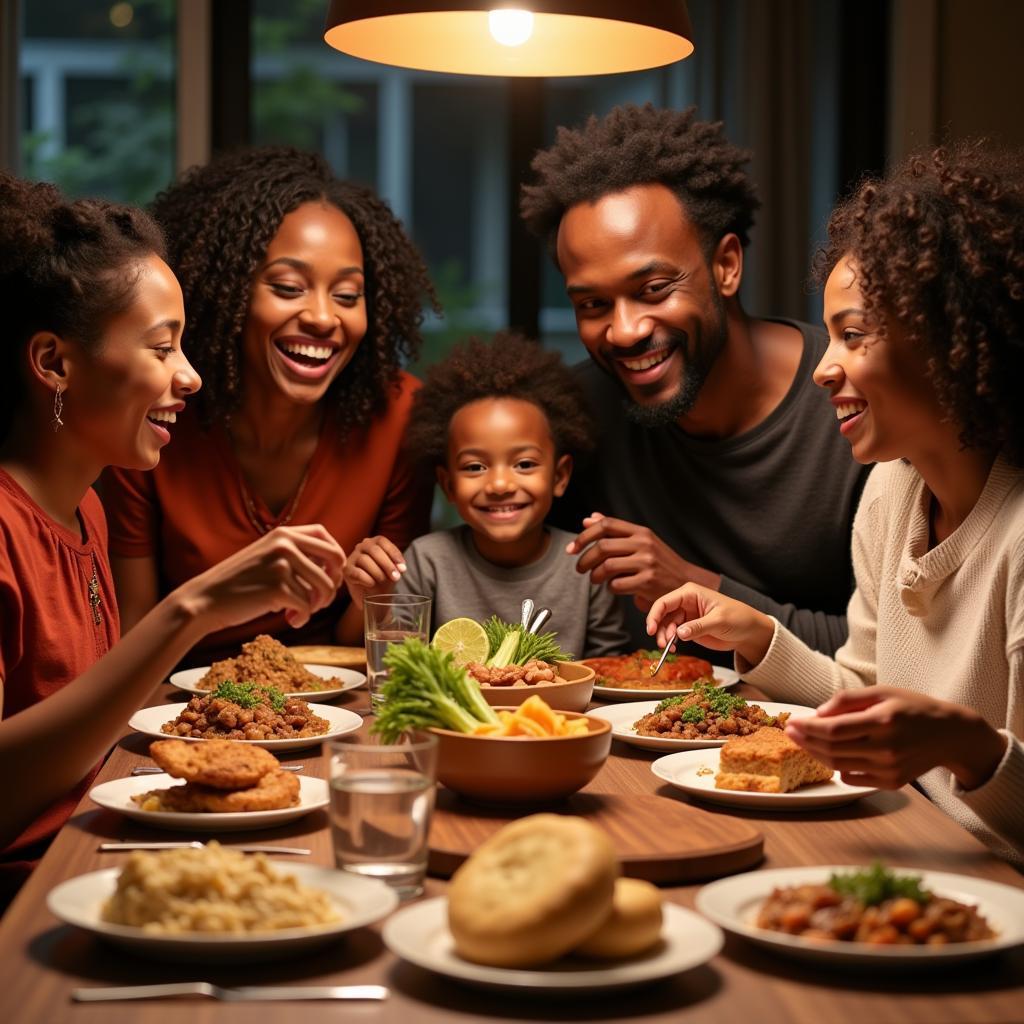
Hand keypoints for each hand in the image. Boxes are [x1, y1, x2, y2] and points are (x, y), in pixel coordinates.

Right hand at [179, 525, 345, 631]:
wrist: (205, 600)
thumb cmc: (239, 582)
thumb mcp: (267, 556)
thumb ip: (296, 555)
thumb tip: (334, 568)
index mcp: (283, 533)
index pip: (325, 536)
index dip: (335, 556)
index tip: (330, 574)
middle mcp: (285, 544)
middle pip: (335, 561)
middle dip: (333, 583)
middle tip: (319, 600)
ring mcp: (282, 565)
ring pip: (324, 587)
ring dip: (316, 606)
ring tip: (299, 612)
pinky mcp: (278, 588)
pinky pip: (307, 607)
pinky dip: (302, 618)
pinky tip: (290, 620)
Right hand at [343, 535, 405, 609]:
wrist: (372, 597)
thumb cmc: (383, 579)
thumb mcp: (393, 570)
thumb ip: (396, 565)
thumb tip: (400, 568)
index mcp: (374, 543)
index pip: (382, 541)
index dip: (393, 554)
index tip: (403, 568)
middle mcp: (361, 547)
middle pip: (374, 550)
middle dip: (387, 564)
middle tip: (396, 577)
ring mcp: (352, 558)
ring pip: (364, 560)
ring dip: (377, 572)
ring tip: (383, 581)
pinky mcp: (347, 571)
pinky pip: (356, 572)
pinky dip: (366, 579)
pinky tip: (372, 584)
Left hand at [565, 512, 720, 610]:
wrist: (686, 582)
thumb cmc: (659, 562)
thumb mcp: (641, 541)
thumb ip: (615, 531)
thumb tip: (589, 518)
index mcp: (641, 531)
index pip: (606, 525)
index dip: (584, 536)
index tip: (572, 548)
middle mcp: (644, 544)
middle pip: (603, 546)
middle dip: (585, 559)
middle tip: (579, 568)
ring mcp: (647, 563)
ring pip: (607, 566)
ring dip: (594, 575)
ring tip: (594, 579)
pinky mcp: (648, 582)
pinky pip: (617, 584)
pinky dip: (610, 588)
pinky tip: (612, 587)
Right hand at [645, 582, 773, 665]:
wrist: (749, 631)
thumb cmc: (738, 618)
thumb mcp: (719, 621)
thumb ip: (699, 626)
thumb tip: (679, 633)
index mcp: (690, 593)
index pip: (665, 602)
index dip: (655, 615)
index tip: (651, 630)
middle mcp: (685, 603)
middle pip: (662, 614)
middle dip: (659, 629)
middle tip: (662, 644)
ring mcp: (686, 616)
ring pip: (666, 626)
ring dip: (664, 637)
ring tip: (669, 649)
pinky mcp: (689, 628)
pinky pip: (673, 634)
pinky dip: (670, 642)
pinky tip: (673, 649)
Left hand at [786, 687, 1007, 790]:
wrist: (950, 734)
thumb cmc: (912, 708)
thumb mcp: (882, 692)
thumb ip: (848, 700)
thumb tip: (818, 713)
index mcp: (883, 721)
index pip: (834, 730)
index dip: (808, 728)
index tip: (792, 722)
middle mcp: (887, 749)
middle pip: (832, 749)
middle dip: (805, 740)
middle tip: (791, 731)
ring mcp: (890, 769)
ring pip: (839, 765)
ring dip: (816, 753)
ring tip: (804, 741)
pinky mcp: (892, 783)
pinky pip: (853, 778)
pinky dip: (836, 767)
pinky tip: (829, 754)